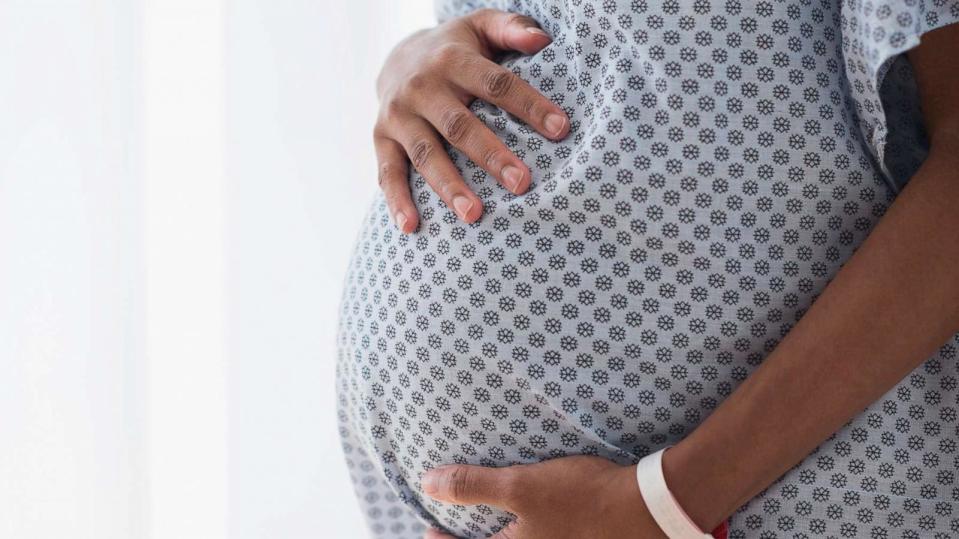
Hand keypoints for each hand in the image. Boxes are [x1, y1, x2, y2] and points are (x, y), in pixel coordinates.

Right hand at [374, 8, 570, 232]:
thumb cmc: (456, 49)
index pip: (497, 84)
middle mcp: (422, 87)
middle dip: (491, 155)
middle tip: (522, 183)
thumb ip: (512, 27)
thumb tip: (543, 39)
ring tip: (475, 215)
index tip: (561, 130)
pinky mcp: (381, 138)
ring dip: (449, 186)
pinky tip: (412, 227)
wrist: (397, 56)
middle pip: (460, 125)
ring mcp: (399, 115)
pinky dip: (397, 201)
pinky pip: (387, 173)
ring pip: (426, 154)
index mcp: (453, 60)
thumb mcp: (481, 26)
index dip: (529, 106)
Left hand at [419, 455, 669, 538]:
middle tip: (456, 531)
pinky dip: (527, 536)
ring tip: (493, 526)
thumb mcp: (520, 487)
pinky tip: (532, 522)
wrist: (646, 509)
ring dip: (503, 538)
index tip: (427, 528)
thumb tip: (427, 484)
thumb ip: (473, 487)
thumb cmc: (580, 498)